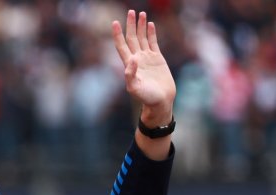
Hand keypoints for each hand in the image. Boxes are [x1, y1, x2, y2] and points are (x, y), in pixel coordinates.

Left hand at [112, 10, 175, 126]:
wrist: (161, 101)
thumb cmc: (147, 97)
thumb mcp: (135, 88)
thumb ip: (131, 75)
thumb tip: (132, 59)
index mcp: (129, 65)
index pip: (121, 46)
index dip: (117, 34)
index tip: (114, 23)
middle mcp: (136, 59)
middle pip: (131, 38)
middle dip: (130, 25)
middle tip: (130, 12)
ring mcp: (147, 58)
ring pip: (142, 38)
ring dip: (141, 26)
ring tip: (141, 14)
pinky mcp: (157, 59)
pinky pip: (153, 42)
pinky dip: (151, 33)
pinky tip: (150, 24)